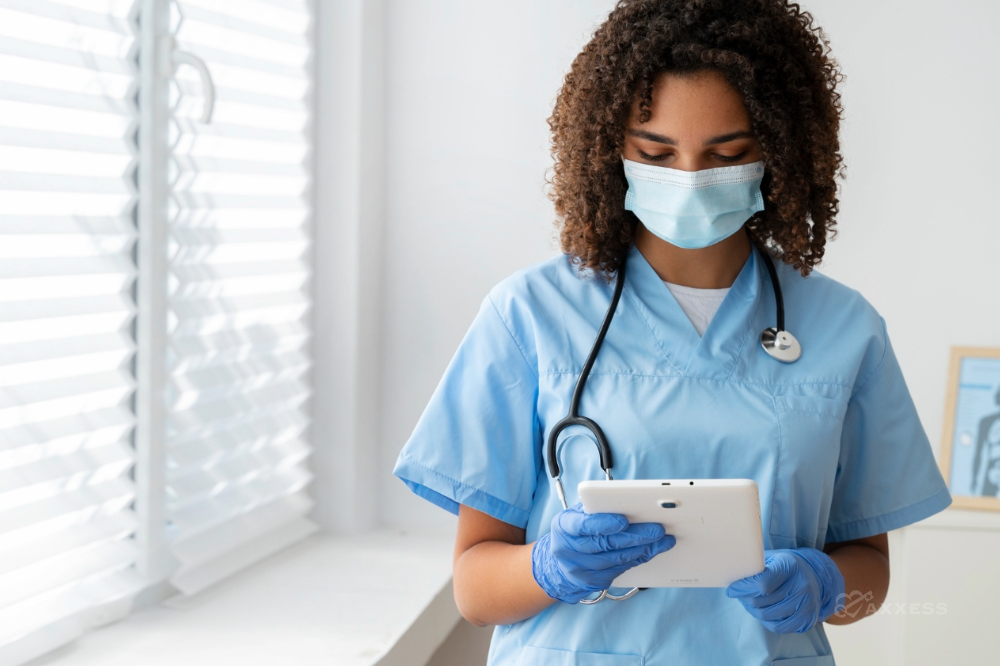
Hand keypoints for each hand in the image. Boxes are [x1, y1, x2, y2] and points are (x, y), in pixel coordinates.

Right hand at [531, 502, 675, 603]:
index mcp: (563, 526)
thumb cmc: (574, 530)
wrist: (559, 562)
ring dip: (643, 549)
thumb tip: (627, 501)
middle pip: (606, 544)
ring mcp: (580, 569)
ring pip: (617, 559)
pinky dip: (639, 559)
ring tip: (662, 539)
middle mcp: (569, 550)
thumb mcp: (576, 514)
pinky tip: (651, 550)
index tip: (624, 520)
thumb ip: (595, 508)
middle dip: (635, 536)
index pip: (583, 526)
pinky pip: (621, 570)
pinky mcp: (593, 582)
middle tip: (657, 529)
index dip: (604, 524)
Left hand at [726, 548, 845, 633]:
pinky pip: (778, 627)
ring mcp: (806, 605)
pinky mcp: (806, 620)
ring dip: (753, 610)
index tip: (731, 589)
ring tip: (749, 602)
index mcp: (790, 566)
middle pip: (762, 602)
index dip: (742, 588)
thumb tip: (732, 576)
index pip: (761, 584)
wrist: (814, 577)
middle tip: (738, 595)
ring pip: (767, 616)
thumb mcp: (772, 558)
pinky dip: (766, 621)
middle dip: (745, 599)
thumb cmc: (786, 566)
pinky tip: (762, 612)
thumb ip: (755, 566)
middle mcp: (801, 586)